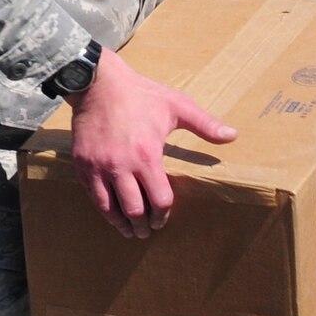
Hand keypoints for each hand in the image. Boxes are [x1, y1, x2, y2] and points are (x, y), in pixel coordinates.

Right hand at [67, 47, 234, 238]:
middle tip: (145, 232)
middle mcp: (121, 165)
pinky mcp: (82, 163)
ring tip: (127, 230)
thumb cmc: (140, 94)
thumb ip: (205, 124)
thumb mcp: (177, 105)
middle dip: (142, 225)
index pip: (159, 199)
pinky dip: (101, 207)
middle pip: (133, 209)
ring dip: (120, 223)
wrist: (98, 82)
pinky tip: (108, 211)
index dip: (163, 214)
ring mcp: (98, 166)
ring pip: (108, 207)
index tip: (163, 219)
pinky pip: (91, 193)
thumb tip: (233, 135)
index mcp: (147, 156)